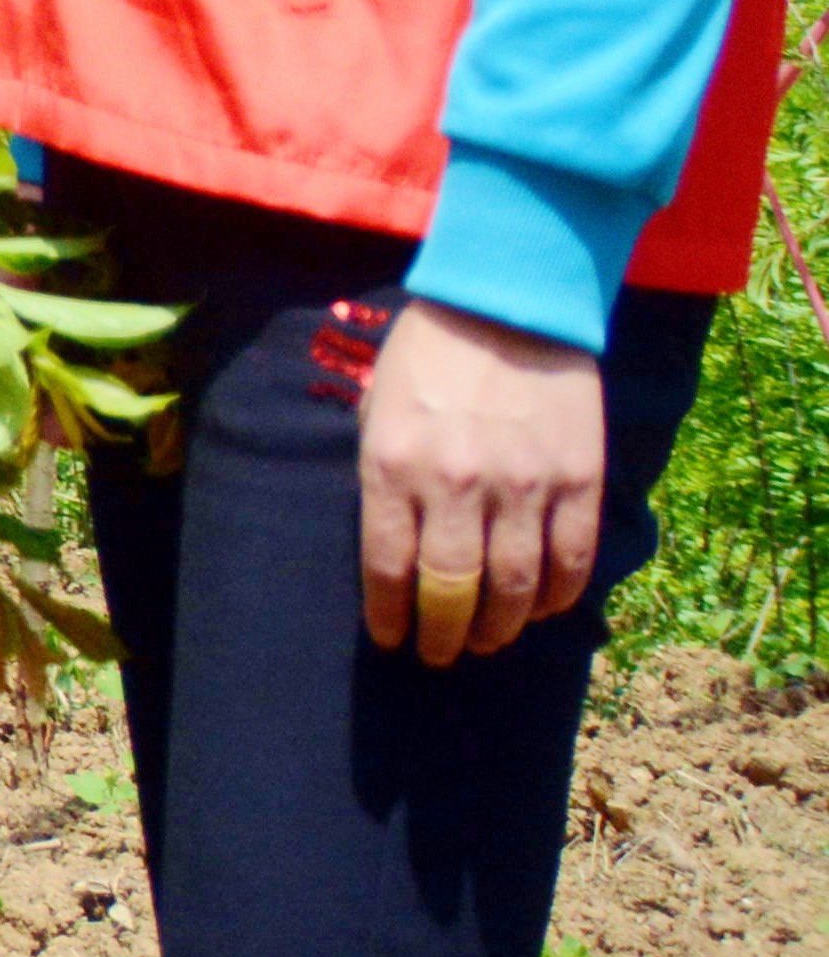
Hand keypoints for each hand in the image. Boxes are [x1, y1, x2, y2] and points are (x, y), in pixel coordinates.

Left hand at [361, 295, 605, 664]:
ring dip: (499, 625)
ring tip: (486, 640)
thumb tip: (393, 541)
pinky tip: (539, 609)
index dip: (390, 614)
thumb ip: (383, 471)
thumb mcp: (378, 404)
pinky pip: (571, 560)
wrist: (510, 302)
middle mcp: (456, 483)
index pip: (388, 566)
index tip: (394, 638)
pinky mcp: (578, 480)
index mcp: (394, 464)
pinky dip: (557, 597)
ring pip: (515, 587)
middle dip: (444, 634)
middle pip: (452, 588)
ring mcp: (523, 484)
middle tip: (441, 653)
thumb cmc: (430, 351)